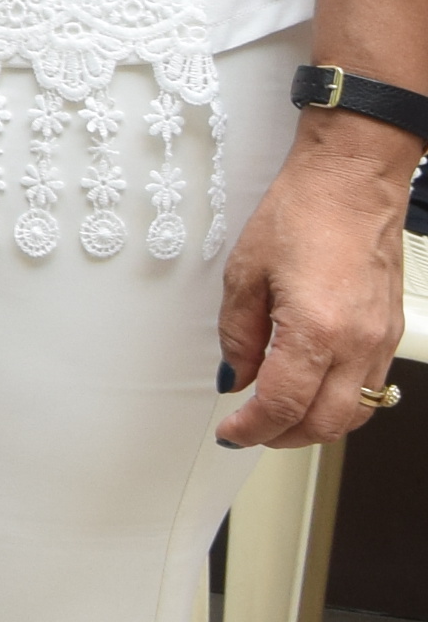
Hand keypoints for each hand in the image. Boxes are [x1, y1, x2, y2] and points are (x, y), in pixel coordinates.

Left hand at [217, 114, 417, 446]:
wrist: (352, 184)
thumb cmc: (302, 213)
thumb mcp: (245, 272)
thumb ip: (237, 333)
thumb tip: (235, 374)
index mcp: (316, 329)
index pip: (283, 405)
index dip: (252, 429)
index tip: (231, 433)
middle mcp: (357, 343)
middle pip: (324, 423)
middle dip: (282, 437)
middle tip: (250, 431)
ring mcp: (381, 341)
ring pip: (355, 413)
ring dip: (314, 426)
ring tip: (278, 418)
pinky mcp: (391, 333)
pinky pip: (371, 388)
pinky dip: (340, 402)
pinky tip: (314, 391)